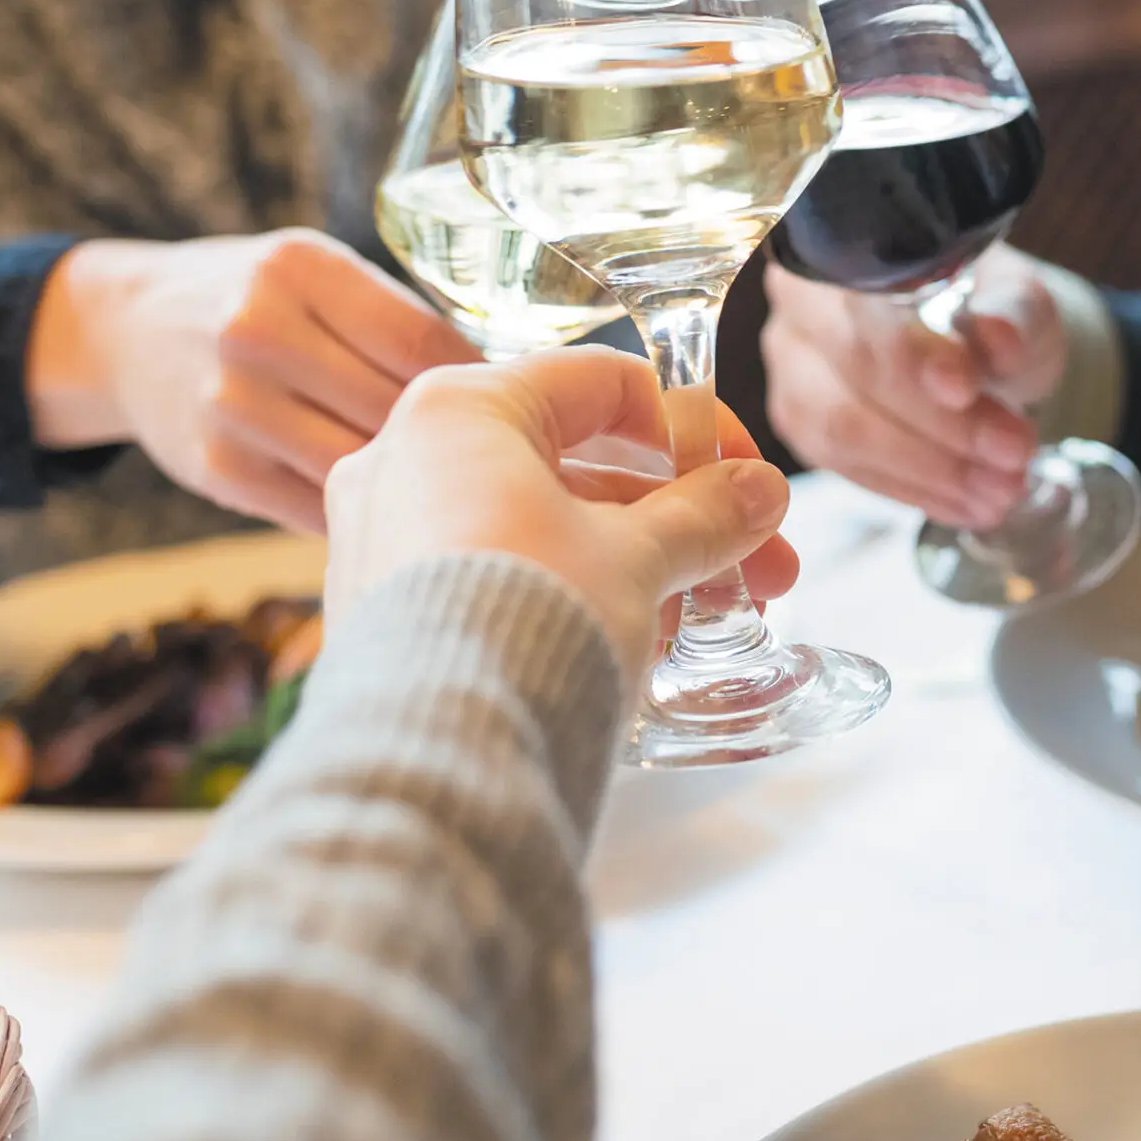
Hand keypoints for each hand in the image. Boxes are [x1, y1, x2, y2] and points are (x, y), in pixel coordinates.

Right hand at [26, 230, 477, 534]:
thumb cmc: (253, 297)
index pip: (419, 340)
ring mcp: (232, 405)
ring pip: (360, 464)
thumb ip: (388, 314)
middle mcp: (258, 331)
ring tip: (453, 487)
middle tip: (500, 454)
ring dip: (411, 482)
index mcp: (299, 269)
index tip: (515, 401)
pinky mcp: (218, 469)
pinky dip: (360, 511)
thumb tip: (498, 382)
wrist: (129, 329)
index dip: (480, 380)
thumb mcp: (313, 270)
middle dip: (454, 435)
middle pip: (393, 406)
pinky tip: (389, 507)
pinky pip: (318, 507)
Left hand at [324, 346, 800, 665]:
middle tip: (757, 563)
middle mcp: (404, 460)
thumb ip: (703, 515)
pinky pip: (496, 577)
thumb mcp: (636, 559)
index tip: (746, 476)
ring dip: (636, 560)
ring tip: (714, 619)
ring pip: (538, 526)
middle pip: (575, 463)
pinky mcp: (382, 613)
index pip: (601, 382)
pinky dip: (568, 593)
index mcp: (460, 410)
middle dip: (678, 514)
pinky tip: (640, 643)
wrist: (434, 758)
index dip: (693, 426)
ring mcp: (384, 540)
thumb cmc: (526, 622)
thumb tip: (757, 491)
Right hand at [762, 246, 1063, 526]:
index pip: (866, 306)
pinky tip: (967, 502)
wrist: (970, 337)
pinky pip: (846, 466)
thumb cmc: (986, 306)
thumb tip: (999, 339)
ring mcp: (790, 363)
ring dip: (928, 471)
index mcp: (846, 243)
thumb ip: (1013, 315)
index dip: (912, 355)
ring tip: (1001, 491)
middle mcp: (798, 299)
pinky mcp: (799, 420)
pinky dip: (913, 490)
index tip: (967, 391)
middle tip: (1013, 455)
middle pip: (851, 373)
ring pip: (841, 430)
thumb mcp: (1018, 299)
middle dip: (939, 427)